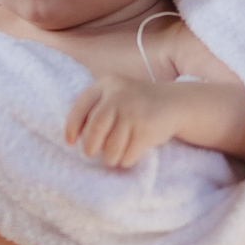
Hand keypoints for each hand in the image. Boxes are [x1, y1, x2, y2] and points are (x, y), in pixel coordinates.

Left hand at [64, 77, 179, 169]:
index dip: (72, 127)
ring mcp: (135, 111)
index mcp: (106, 85)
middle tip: (90, 153)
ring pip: (112, 145)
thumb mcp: (115, 96)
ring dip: (109, 157)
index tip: (71, 142)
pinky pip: (128, 153)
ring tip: (111, 158)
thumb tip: (74, 138)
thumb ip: (95, 109)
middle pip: (95, 127)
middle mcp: (120, 95)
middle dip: (90, 145)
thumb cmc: (135, 104)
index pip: (80, 107)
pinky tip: (128, 155)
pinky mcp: (147, 129)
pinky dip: (125, 160)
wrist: (173, 103)